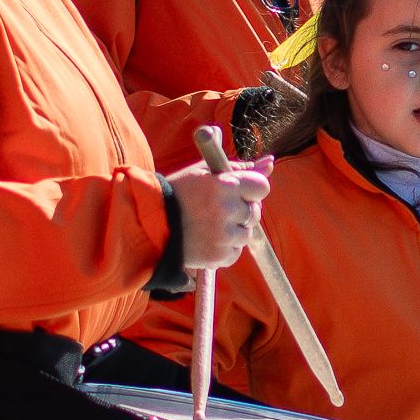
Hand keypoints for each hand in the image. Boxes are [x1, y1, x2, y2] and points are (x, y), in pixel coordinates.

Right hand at [172, 153, 270, 269]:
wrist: (149, 225)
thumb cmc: (179, 194)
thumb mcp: (205, 172)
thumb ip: (240, 168)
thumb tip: (270, 162)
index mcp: (225, 184)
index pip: (262, 186)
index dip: (252, 190)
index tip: (240, 192)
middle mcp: (227, 210)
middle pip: (255, 212)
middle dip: (241, 211)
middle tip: (217, 209)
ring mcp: (224, 236)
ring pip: (246, 234)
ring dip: (234, 231)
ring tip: (209, 225)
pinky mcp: (219, 256)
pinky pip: (236, 252)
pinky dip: (225, 248)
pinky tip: (207, 239)